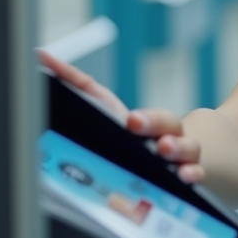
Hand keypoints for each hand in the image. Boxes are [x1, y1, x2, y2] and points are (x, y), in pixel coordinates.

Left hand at [38, 49, 205, 183]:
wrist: (156, 157)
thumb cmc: (126, 132)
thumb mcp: (101, 108)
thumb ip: (74, 84)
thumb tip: (42, 56)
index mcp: (150, 124)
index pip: (154, 117)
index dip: (147, 119)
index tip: (131, 122)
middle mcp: (169, 139)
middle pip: (173, 129)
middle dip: (158, 129)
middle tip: (142, 133)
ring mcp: (179, 160)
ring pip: (190, 152)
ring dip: (180, 151)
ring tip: (166, 152)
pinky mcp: (181, 181)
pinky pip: (195, 178)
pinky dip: (194, 176)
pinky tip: (187, 179)